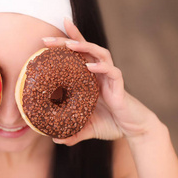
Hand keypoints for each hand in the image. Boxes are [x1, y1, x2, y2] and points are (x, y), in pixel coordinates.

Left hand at [42, 18, 159, 145]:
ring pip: (99, 53)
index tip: (44, 40)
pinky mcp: (119, 85)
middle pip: (84, 48)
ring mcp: (109, 76)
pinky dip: (101, 67)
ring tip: (70, 44)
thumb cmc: (111, 124)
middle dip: (68, 38)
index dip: (63, 44)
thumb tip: (55, 139)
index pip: (76, 56)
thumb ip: (72, 133)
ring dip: (84, 46)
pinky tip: (90, 66)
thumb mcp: (87, 128)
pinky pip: (112, 71)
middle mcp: (99, 73)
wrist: (133, 130)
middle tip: (47, 38)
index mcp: (89, 77)